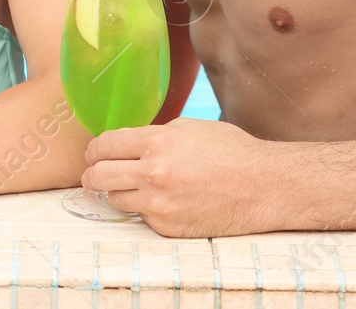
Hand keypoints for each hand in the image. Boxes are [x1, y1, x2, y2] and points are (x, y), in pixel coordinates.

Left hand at [82, 118, 272, 236]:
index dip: (93, 151)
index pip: (103, 147)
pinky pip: (142, 217)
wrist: (263, 186)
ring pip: (115, 200)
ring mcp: (159, 204)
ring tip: (134, 187)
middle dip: (92, 175)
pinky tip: (164, 201)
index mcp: (157, 142)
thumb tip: (125, 145)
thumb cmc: (230, 152)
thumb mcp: (189, 128)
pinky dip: (146, 209)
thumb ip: (153, 135)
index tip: (93, 155)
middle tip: (94, 175)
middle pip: (98, 177)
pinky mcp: (168, 227)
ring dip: (119, 193)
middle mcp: (154, 173)